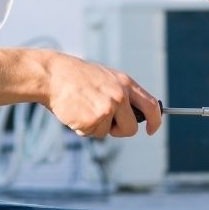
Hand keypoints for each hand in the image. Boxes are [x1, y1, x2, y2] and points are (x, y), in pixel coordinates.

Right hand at [41, 53, 162, 138]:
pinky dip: (83, 128)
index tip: (151, 130)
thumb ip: (122, 94)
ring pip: (108, 133)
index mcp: (126, 83)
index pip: (151, 106)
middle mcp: (120, 96)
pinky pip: (92, 134)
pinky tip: (75, 112)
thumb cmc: (77, 78)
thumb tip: (134, 115)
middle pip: (131, 128)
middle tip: (104, 121)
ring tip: (83, 107)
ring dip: (95, 127)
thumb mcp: (106, 78)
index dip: (155, 121)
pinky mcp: (93, 119)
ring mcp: (107, 108)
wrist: (53, 75)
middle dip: (119, 130)